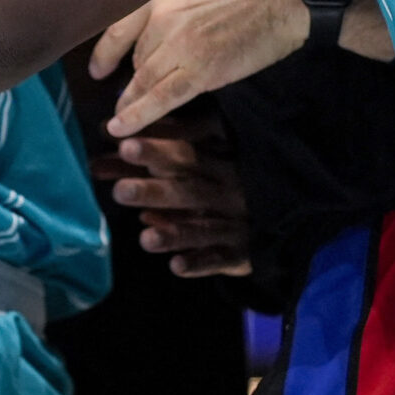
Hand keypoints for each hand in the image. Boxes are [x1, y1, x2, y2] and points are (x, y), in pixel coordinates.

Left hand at [90, 0, 308, 137]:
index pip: (118, 23)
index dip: (105, 50)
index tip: (98, 66)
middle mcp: (162, 13)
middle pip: (136, 54)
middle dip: (131, 75)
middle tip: (125, 91)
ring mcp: (179, 43)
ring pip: (143, 78)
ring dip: (130, 99)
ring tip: (122, 115)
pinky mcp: (201, 70)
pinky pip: (160, 98)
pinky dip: (136, 116)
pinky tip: (120, 127)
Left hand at [91, 118, 251, 277]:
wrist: (284, 209)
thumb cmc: (232, 169)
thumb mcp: (210, 144)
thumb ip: (165, 137)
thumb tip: (110, 128)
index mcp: (221, 157)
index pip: (186, 151)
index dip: (155, 149)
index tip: (122, 145)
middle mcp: (228, 189)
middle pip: (188, 190)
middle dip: (155, 191)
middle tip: (121, 191)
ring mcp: (237, 222)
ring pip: (202, 228)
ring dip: (173, 235)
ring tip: (144, 239)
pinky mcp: (242, 252)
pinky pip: (220, 259)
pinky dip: (199, 264)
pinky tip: (176, 266)